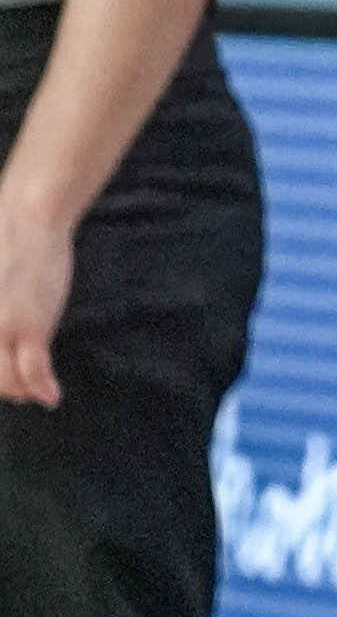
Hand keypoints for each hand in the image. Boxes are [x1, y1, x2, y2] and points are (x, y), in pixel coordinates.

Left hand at [0, 193, 64, 407]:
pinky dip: (42, 388)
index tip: (6, 383)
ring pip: (6, 382)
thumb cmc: (3, 246)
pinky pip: (33, 371)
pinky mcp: (28, 327)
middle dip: (4, 389)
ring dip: (21, 391)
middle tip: (18, 392)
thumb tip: (3, 333)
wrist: (26, 219)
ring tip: (34, 393)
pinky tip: (52, 397)